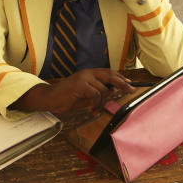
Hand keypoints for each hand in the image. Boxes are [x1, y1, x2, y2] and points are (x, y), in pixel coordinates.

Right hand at [12, 69, 135, 112]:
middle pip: (110, 75)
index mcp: (89, 73)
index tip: (130, 83)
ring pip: (103, 89)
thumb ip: (98, 92)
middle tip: (131, 90)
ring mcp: (83, 78)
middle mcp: (87, 73)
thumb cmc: (68, 98)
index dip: (120, 77)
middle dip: (123, 83)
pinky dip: (96, 104)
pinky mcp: (80, 85)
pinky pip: (95, 94)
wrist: (50, 99)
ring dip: (103, 102)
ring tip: (96, 109)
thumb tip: (114, 90)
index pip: (108, 72)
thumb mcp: (86, 95)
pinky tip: (91, 109)